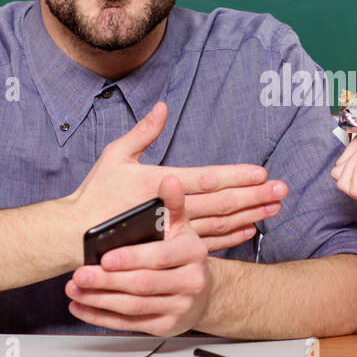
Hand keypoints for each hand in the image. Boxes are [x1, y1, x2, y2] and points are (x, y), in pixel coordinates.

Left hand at [65, 174, 211, 335]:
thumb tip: (169, 180)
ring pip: (133, 306)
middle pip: (143, 284)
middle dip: (108, 281)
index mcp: (194, 253)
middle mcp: (191, 282)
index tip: (104, 257)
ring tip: (75, 288)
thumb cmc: (183, 254)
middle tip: (79, 274)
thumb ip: (172, 204)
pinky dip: (101, 316)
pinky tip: (81, 306)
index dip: (131, 258)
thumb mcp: (182, 226)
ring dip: (99, 299)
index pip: (160, 257)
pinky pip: (129, 324)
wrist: (202, 292)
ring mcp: (179, 307)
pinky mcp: (166, 327)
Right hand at [66, 101, 287, 254]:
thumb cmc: (93, 195)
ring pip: (219, 224)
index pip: (207, 179)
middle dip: (254, 196)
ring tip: (273, 209)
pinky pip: (206, 243)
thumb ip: (142, 132)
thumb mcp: (115, 155)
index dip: (236, 176)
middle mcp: (169, 209)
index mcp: (159, 183)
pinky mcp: (168, 248)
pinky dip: (230, 238)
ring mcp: (170, 232)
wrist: (73, 237)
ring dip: (249, 215)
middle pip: (222, 203)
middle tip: (282, 190)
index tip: (262, 173)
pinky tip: (249, 231)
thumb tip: (162, 107)